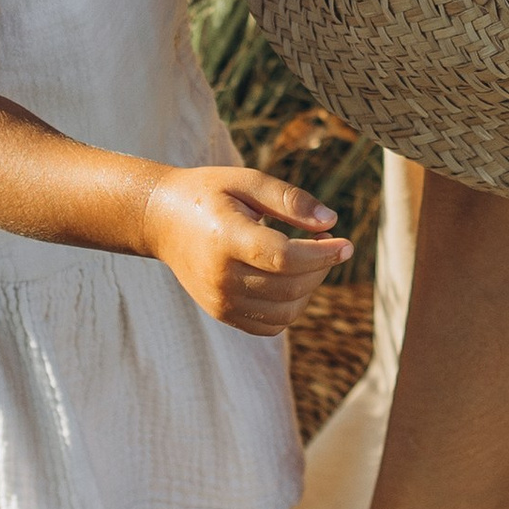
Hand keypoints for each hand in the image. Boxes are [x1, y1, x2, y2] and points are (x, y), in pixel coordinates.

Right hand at [139, 164, 345, 334]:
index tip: (346, 243)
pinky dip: (291, 307)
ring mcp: (220, 301)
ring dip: (310, 288)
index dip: (322, 254)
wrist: (163, 221)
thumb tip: (331, 221)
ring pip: (285, 311)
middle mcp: (221, 277)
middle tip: (329, 242)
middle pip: (289, 285)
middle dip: (322, 267)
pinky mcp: (222, 314)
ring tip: (311, 259)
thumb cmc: (209, 194)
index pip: (284, 258)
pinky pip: (270, 326)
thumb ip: (289, 199)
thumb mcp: (247, 182)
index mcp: (226, 238)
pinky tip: (292, 279)